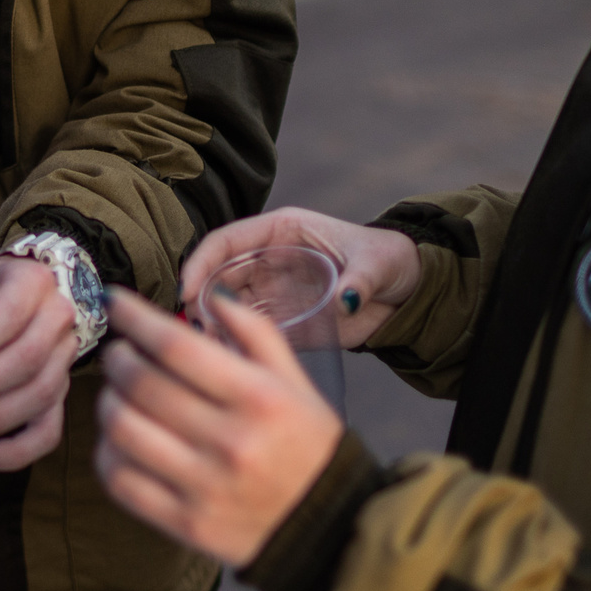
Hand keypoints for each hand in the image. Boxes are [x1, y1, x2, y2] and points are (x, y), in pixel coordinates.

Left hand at [97, 289, 342, 565]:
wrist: (330, 528)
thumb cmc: (310, 446)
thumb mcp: (296, 382)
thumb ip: (255, 331)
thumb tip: (209, 295)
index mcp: (259, 399)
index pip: (176, 346)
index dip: (135, 318)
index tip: (115, 301)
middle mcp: (231, 442)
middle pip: (141, 384)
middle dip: (118, 358)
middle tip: (119, 352)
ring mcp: (205, 487)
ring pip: (123, 430)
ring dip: (107, 402)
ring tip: (117, 394)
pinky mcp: (186, 525)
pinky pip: (121, 482)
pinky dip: (108, 453)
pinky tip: (119, 440)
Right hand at [180, 207, 420, 351]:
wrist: (403, 291)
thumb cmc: (387, 261)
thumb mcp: (376, 264)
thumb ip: (360, 280)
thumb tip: (346, 300)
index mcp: (281, 232)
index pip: (227, 241)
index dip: (202, 262)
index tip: (187, 288)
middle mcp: (268, 259)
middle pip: (218, 276)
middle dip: (200, 300)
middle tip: (194, 329)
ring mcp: (271, 289)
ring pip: (226, 306)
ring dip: (212, 325)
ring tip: (207, 348)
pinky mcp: (281, 317)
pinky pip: (247, 330)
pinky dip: (233, 343)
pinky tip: (227, 359)